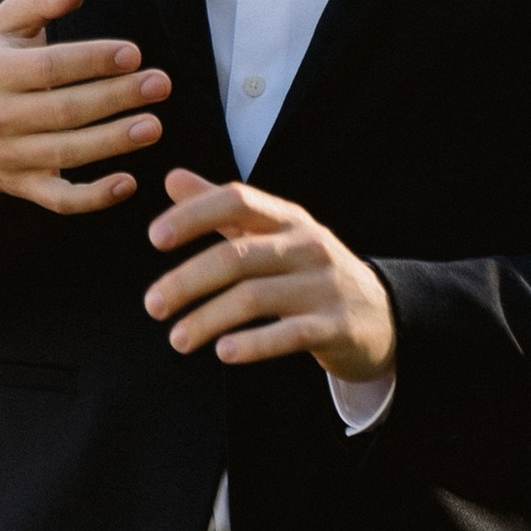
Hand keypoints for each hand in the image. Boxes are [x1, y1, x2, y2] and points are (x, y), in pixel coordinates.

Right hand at [0, 0, 169, 214]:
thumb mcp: (5, 23)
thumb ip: (43, 0)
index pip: (49, 67)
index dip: (93, 61)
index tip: (133, 54)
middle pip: (64, 111)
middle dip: (116, 98)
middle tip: (160, 85)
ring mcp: (8, 157)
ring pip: (66, 153)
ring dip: (113, 142)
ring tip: (153, 126)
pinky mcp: (21, 187)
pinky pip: (59, 199)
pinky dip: (94, 197)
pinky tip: (128, 183)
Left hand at [143, 171, 398, 378]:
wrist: (379, 314)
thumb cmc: (308, 270)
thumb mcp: (271, 233)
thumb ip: (221, 208)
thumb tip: (171, 178)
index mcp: (286, 218)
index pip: (237, 200)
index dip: (193, 215)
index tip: (154, 238)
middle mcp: (306, 245)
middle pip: (237, 257)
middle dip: (187, 281)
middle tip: (152, 305)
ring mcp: (323, 286)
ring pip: (254, 298)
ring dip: (208, 319)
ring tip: (176, 339)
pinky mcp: (334, 326)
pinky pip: (288, 334)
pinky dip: (252, 344)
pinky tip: (222, 352)